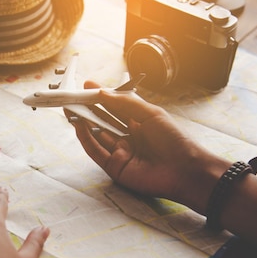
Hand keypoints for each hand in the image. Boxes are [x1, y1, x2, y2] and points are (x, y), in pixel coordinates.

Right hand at [67, 81, 229, 213]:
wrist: (185, 171)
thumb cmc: (175, 141)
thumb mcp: (151, 114)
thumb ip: (126, 103)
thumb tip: (103, 93)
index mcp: (139, 124)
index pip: (115, 108)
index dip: (101, 97)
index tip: (87, 86)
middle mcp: (128, 138)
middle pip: (103, 121)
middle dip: (88, 109)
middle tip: (73, 97)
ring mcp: (120, 153)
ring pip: (97, 135)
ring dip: (83, 122)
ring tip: (71, 108)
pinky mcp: (114, 167)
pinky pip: (95, 151)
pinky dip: (85, 138)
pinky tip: (79, 125)